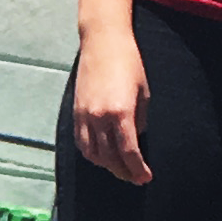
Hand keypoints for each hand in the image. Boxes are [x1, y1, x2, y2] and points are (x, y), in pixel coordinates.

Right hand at [74, 28, 152, 185]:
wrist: (102, 43)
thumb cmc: (129, 62)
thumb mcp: (143, 91)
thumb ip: (139, 118)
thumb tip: (135, 137)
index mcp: (121, 112)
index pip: (129, 151)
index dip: (137, 168)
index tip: (145, 177)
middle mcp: (100, 118)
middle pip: (110, 157)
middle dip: (123, 171)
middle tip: (135, 178)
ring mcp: (84, 117)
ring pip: (93, 154)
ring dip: (107, 165)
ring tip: (119, 168)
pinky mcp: (76, 113)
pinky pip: (82, 143)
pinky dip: (91, 154)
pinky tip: (101, 156)